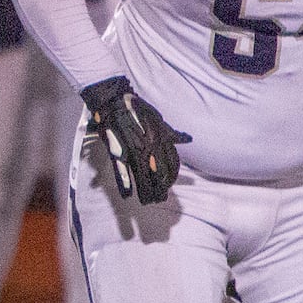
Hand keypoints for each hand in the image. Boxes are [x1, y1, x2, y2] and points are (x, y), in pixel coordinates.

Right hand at [80, 75, 191, 204]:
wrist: (114, 101)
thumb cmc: (136, 110)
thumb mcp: (158, 120)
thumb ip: (171, 133)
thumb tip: (188, 139)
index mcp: (160, 138)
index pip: (171, 162)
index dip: (171, 176)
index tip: (167, 185)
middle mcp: (150, 145)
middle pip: (159, 171)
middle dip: (160, 187)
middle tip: (159, 198)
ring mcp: (133, 148)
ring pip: (142, 174)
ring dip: (146, 189)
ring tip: (148, 201)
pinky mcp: (117, 150)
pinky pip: (122, 169)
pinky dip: (124, 182)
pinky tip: (127, 194)